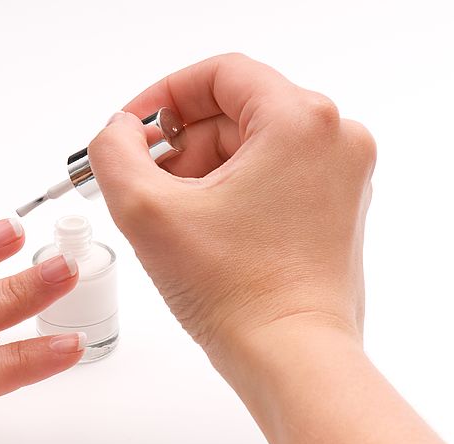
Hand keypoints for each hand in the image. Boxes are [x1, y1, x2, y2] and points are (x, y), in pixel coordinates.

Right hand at [87, 53, 375, 371]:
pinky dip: (227, 194)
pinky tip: (200, 233)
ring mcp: (340, 178)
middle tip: (139, 184)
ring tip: (170, 220)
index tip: (131, 130)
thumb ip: (113, 153)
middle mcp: (334, 140)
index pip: (219, 74)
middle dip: (177, 147)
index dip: (161, 97)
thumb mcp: (147, 211)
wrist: (290, 360)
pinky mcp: (333, 211)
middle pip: (233, 113)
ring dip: (199, 174)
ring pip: (249, 148)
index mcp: (301, 121)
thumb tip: (117, 132)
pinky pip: (269, 179)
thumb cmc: (237, 294)